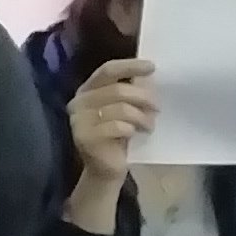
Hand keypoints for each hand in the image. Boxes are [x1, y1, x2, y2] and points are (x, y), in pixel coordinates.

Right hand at [66, 55, 159, 209]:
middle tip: (157, 107)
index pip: (108, 70)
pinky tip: (135, 135)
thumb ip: (129, 90)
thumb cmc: (117, 135)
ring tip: (148, 125)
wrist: (106, 169)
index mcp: (87, 90)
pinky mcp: (85, 138)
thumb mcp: (124, 109)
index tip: (152, 67)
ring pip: (120, 109)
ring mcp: (79, 121)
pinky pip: (117, 127)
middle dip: (143, 97)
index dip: (130, 66)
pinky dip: (131, 129)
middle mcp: (79, 102)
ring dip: (141, 117)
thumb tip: (149, 73)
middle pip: (118, 90)